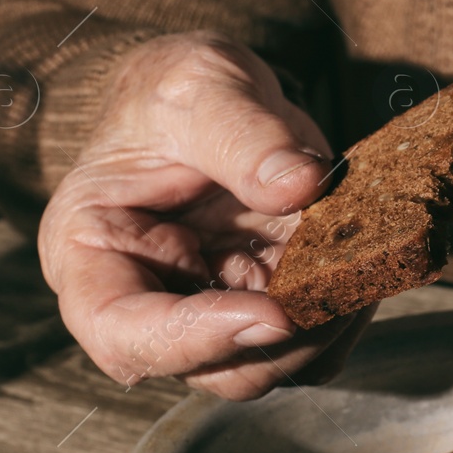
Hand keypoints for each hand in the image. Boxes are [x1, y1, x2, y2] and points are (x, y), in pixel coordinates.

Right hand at [39, 31, 370, 399]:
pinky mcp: (262, 309)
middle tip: (341, 277)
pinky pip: (311, 346)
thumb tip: (300, 186)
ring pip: (269, 366)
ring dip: (324, 328)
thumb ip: (242, 131)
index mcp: (91, 253)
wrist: (213, 97)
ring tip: (357, 258)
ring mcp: (209, 314)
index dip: (194, 339)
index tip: (273, 313)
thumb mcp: (199, 83)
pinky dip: (344, 316)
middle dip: (283, 337)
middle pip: (210, 369)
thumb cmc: (177, 90)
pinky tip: (361, 262)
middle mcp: (145, 301)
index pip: (122, 332)